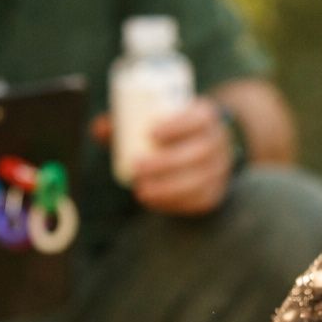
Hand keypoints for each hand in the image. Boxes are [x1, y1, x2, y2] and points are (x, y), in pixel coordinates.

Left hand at [97, 98, 235, 215]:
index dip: (178, 126)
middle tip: (137, 167)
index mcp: (207, 117)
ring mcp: (221, 169)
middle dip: (168, 163)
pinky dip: (176, 204)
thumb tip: (99, 130)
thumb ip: (125, 122)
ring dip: (170, 188)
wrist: (205, 144)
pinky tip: (154, 202)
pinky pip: (201, 201)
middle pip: (200, 153)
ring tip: (141, 190)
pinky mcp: (216, 191)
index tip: (150, 134)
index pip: (199, 120)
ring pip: (201, 180)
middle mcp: (220, 142)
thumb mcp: (154, 118)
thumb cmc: (170, 129)